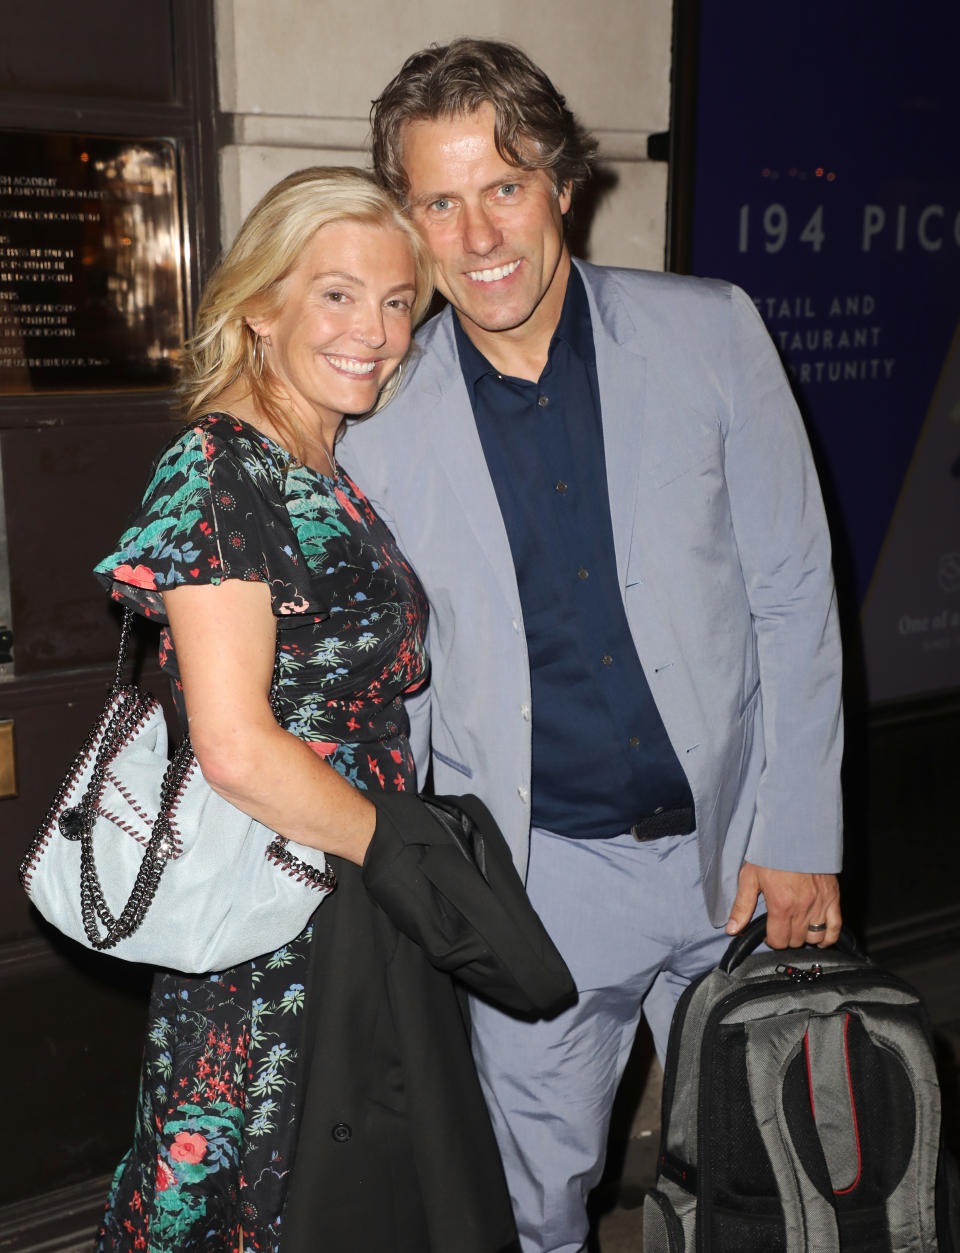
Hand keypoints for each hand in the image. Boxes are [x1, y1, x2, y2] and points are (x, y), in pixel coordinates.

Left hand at [725, 862, 840, 947]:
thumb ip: (741, 906)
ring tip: (798, 930)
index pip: (778, 940)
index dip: (771, 940)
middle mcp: (802, 908)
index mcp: (781, 905)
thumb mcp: (749, 877)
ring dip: (805, 938)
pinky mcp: (832, 898)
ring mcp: (819, 904)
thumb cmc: (771, 853)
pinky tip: (822, 940)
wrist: (795, 834)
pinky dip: (830, 937)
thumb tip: (732, 928)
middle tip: (781, 928)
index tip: (769, 934)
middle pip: (796, 941)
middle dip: (787, 938)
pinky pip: (836, 927)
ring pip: (815, 937)